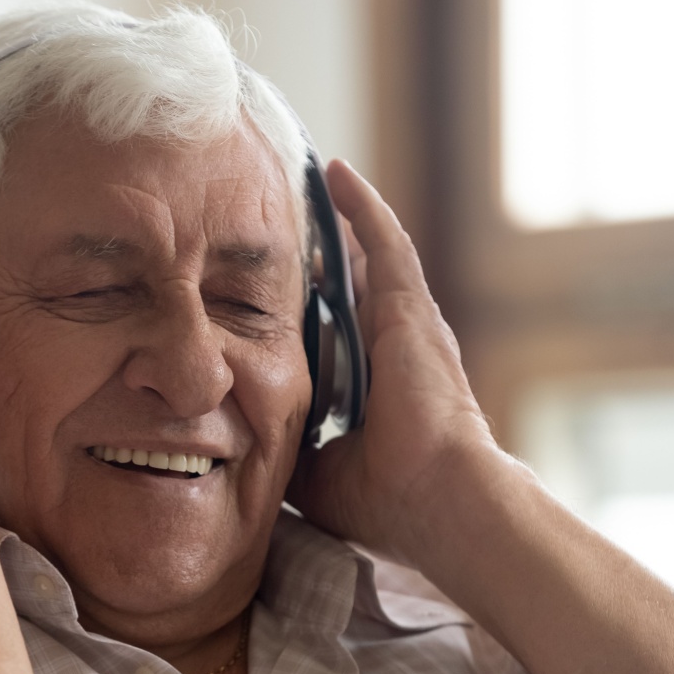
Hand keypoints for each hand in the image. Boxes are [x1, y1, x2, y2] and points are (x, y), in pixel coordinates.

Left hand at [288, 160, 501, 559]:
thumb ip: (283, 447)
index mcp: (371, 387)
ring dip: (334, 222)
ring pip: (364, 257)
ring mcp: (405, 323)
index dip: (304, 310)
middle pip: (348, 287)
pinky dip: (361, 206)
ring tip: (301, 182)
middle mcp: (391, 348)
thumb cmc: (387, 500)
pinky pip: (383, 242)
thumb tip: (236, 441)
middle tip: (273, 225)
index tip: (264, 290)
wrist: (437, 500)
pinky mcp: (410, 308)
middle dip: (315, 259)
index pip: (333, 334)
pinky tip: (334, 173)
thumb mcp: (314, 472)